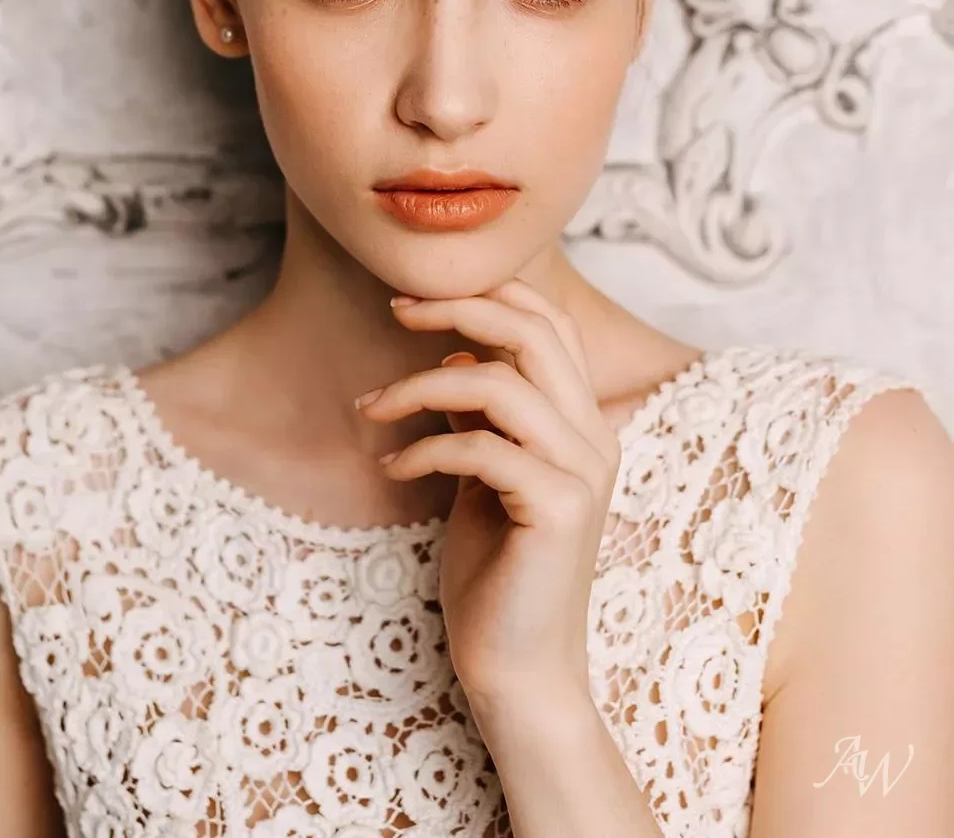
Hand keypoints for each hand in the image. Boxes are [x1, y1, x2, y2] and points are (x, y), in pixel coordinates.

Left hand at [353, 278, 620, 706]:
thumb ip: (484, 416)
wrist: (519, 670)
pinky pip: (479, 449)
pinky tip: (391, 467)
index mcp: (583, 422)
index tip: (416, 299)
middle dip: (456, 310)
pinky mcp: (559, 508)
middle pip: (533, 333)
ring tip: (370, 407)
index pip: (551, 323)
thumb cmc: (497, 573)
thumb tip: (457, 354)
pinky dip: (423, 449)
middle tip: (394, 311)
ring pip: (499, 385)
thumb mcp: (486, 476)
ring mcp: (583, 471)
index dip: (487, 295)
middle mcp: (596, 437)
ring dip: (420, 385)